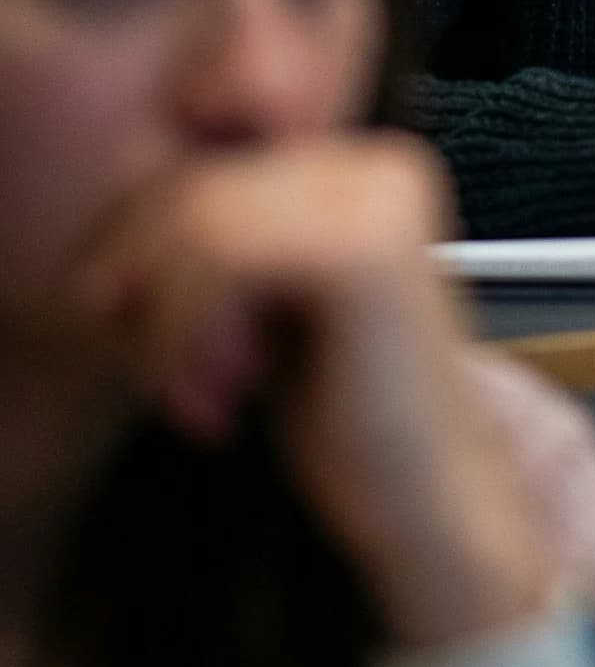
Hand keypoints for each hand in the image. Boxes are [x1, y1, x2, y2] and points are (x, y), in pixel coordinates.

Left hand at [75, 137, 556, 651]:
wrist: (426, 501)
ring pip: (202, 225)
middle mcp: (378, 165)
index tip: (111, 319)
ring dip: (171, 326)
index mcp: (360, 168)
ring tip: (203, 398)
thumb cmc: (343, 419)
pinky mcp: (366, 251)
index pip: (207, 168)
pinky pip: (224, 260)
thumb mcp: (262, 315)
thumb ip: (211, 257)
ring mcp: (379, 200)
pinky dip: (192, 337)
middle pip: (198, 190)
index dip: (133, 242)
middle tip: (160, 379)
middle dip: (148, 288)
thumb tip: (96, 257)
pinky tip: (224, 403)